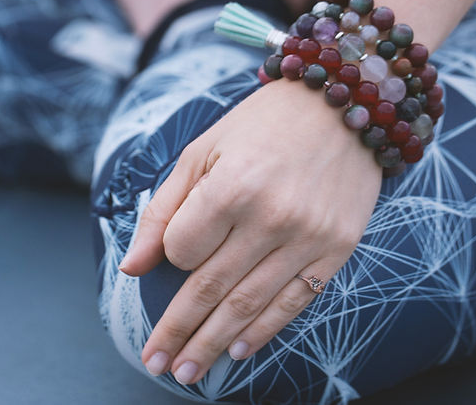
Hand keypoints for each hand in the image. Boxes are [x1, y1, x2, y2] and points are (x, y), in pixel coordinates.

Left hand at [119, 79, 381, 383]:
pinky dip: (263, 331)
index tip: (175, 253)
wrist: (342, 103)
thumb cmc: (260, 125)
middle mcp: (272, 216)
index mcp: (232, 185)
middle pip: (210, 288)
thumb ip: (164, 210)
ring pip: (249, 305)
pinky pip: (294, 302)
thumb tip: (132, 268)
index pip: (183, 249)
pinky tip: (237, 352)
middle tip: (155, 363)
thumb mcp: (201, 152)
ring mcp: (309, 236)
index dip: (171, 256)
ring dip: (213, 344)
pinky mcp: (338, 248)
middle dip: (177, 332)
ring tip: (185, 372)